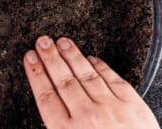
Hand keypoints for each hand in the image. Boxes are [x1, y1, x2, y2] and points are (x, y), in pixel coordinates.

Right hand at [23, 36, 159, 128]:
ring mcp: (110, 108)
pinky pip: (111, 78)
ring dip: (71, 56)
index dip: (36, 74)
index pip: (45, 95)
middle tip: (42, 42)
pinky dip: (99, 66)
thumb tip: (48, 105)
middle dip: (50, 58)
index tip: (30, 59)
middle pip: (62, 80)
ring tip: (62, 42)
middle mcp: (87, 117)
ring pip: (85, 75)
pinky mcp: (132, 105)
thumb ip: (57, 127)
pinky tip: (91, 58)